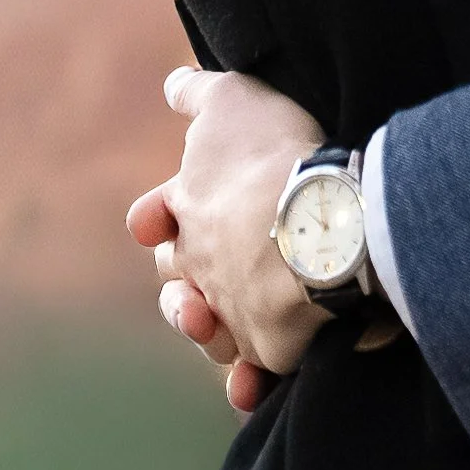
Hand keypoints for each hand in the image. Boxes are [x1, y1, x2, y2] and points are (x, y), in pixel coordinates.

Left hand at [126, 66, 329, 416]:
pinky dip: (249, 380)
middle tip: (196, 277)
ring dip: (208, 331)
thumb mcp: (234, 101)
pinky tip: (249, 384)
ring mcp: (232, 309)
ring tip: (217, 326)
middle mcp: (201, 264)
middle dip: (181, 281)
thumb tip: (172, 85)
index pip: (152, 221)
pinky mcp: (269, 346)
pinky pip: (254, 370)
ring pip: (209, 330)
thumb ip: (199, 93)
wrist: (317, 223)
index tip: (159, 218)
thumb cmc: (274, 155)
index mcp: (186, 210)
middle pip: (177, 281)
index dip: (156, 221)